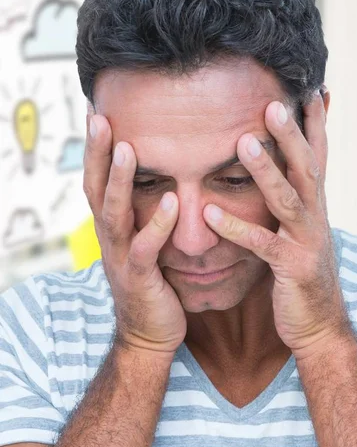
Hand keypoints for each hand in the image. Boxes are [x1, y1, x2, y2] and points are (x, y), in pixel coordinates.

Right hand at [83, 110, 185, 355]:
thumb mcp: (143, 242)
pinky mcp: (140, 278)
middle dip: (97, 153)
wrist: (150, 334)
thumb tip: (160, 178)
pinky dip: (156, 224)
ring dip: (120, 180)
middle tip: (98, 117)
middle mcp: (110, 238)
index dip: (95, 149)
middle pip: (96, 189)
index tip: (97, 112)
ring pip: (114, 213)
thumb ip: (144, 213)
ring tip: (128, 147)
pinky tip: (170, 200)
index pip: (97, 180)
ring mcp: (121, 258)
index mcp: (112, 226)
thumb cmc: (153, 283)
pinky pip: (145, 248)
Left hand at [203, 92, 351, 360]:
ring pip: (287, 200)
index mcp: (315, 205)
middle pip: (305, 167)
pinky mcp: (292, 268)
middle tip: (273, 103)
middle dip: (291, 134)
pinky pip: (262, 245)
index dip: (315, 124)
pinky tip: (212, 214)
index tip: (309, 89)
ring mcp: (306, 242)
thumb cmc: (301, 271)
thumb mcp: (300, 230)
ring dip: (266, 171)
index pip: (317, 156)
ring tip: (243, 143)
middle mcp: (315, 217)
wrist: (317, 324)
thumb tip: (282, 172)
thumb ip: (291, 199)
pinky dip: (237, 228)